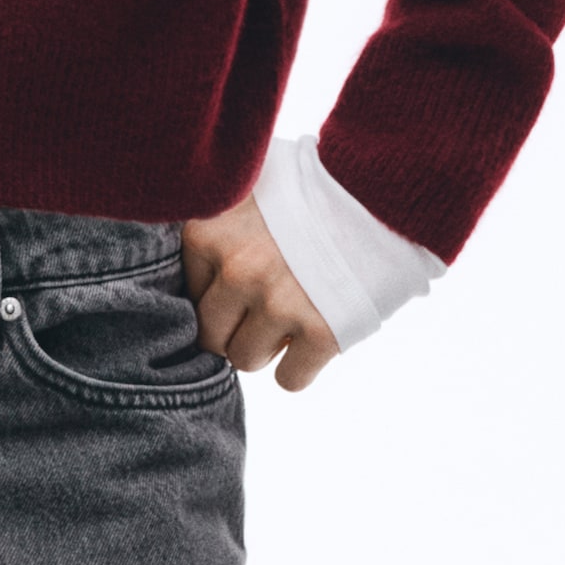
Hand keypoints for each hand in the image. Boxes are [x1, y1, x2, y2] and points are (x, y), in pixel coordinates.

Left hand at [182, 196, 340, 392]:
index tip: (245, 280)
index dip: (220, 293)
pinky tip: (315, 334)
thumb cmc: (309, 188)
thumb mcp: (246, 183)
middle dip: (237, 328)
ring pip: (245, 360)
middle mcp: (237, 270)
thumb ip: (213, 218)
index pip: (190, 295)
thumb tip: (185, 264)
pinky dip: (301, 367)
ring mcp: (278, 303)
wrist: (380, 192)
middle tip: (267, 307)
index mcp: (208, 234)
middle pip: (211, 336)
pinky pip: (289, 380)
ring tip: (293, 314)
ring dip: (267, 347)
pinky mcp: (321, 331)